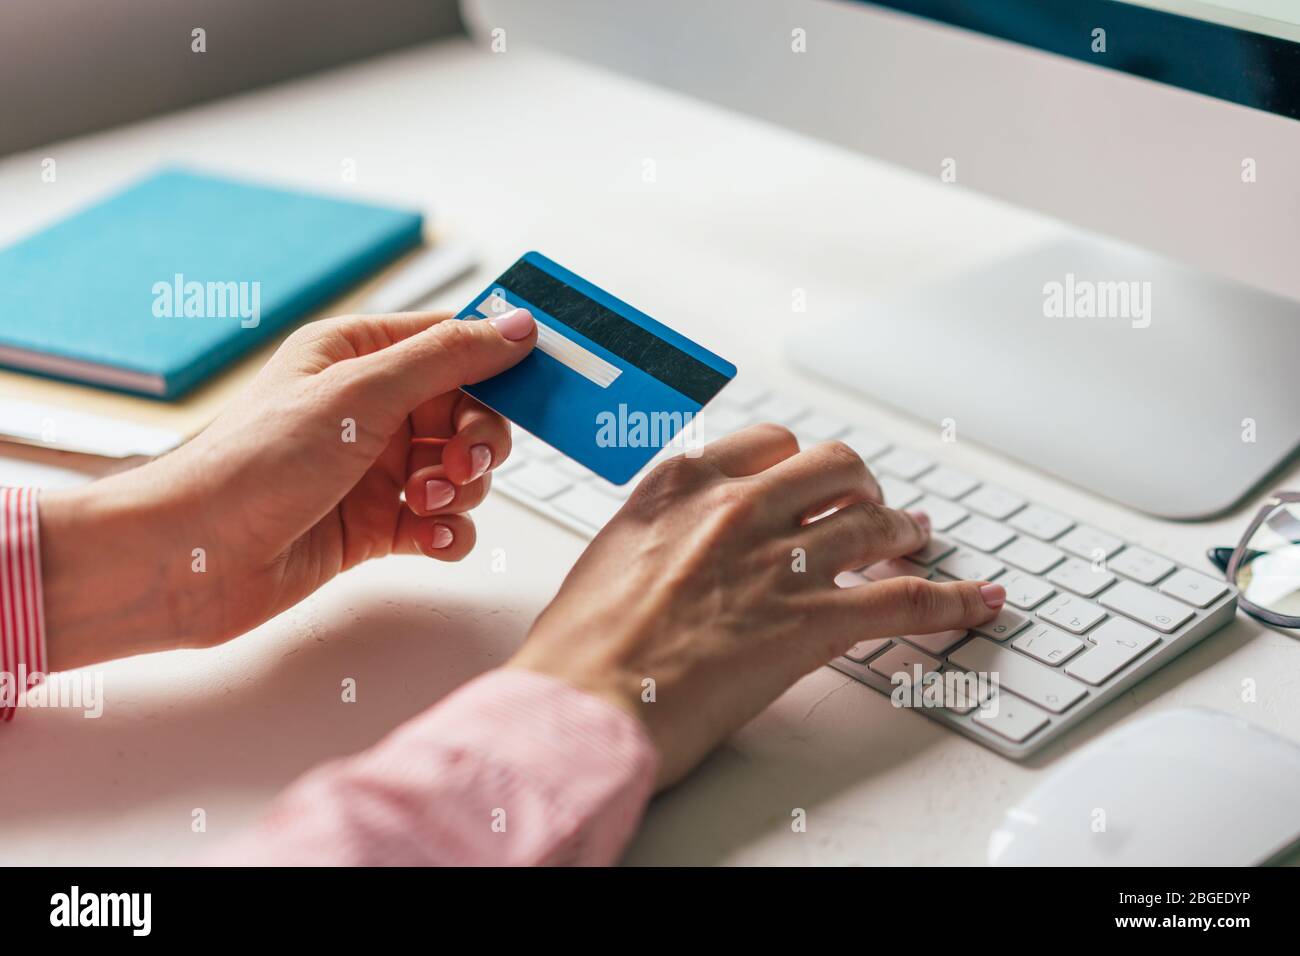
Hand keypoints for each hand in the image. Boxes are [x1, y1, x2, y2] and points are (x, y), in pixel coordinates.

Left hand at [41, 308, 536, 667]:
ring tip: (424, 502)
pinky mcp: (376, 526)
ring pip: (462, 471)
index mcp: (358, 356)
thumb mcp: (360, 394)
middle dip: (479, 440)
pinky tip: (431, 538)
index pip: (454, 343)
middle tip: (463, 461)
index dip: (500, 362)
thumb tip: (516, 325)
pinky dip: (449, 532)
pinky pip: (443, 522)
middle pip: (469, 412)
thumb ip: (448, 358)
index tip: (545, 381)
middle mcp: (370, 409)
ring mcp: (374, 470)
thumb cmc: (249, 464)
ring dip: (461, 489)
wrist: (189, 560)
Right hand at [510, 425, 1005, 786]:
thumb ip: (659, 536)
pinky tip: (979, 600)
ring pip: (876, 522)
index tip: (808, 480)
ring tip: (917, 541)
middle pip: (835, 467)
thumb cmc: (580, 645)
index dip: (799, 463)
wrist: (584, 699)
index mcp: (682, 484)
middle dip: (860, 486)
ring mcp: (782, 561)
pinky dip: (954, 599)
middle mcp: (739, 508)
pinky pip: (908, 599)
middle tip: (868, 508)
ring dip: (906, 531)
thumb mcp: (609, 557)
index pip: (769, 443)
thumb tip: (680, 550)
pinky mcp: (814, 622)